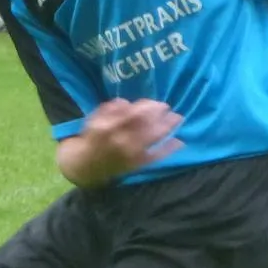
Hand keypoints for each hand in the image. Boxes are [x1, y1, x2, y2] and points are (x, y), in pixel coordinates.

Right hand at [63, 98, 183, 185]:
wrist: (88, 165)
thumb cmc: (93, 138)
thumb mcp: (95, 119)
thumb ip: (110, 109)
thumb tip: (126, 102)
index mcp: (109, 127)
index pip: (133, 113)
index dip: (147, 105)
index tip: (154, 102)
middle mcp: (121, 140)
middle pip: (146, 123)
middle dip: (160, 114)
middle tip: (167, 107)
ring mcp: (131, 153)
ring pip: (153, 137)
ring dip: (168, 126)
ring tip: (177, 118)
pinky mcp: (137, 164)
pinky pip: (156, 156)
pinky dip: (169, 149)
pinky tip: (179, 141)